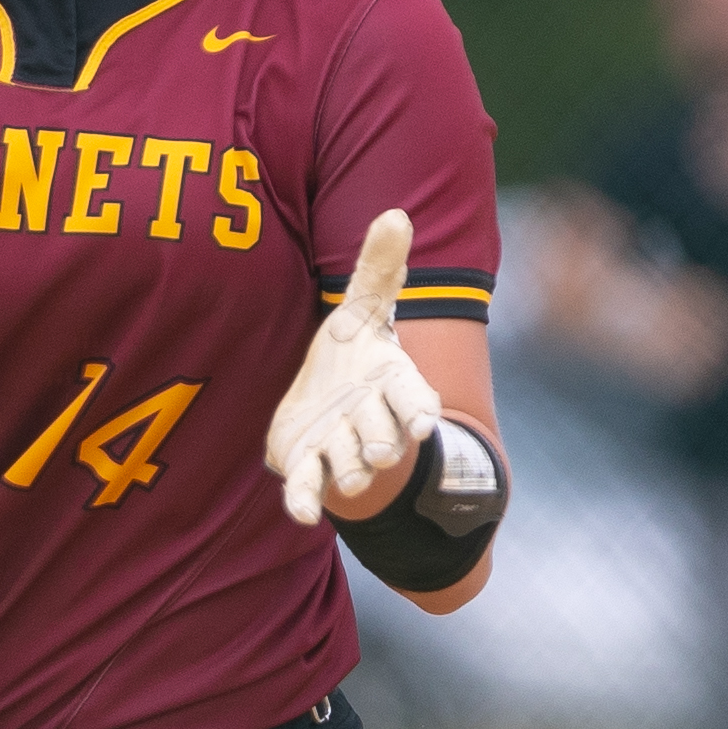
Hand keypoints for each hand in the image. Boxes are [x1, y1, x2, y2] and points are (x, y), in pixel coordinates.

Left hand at [267, 210, 444, 525]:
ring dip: (349, 473)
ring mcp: (341, 448)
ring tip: (346, 480)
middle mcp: (373, 423)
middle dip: (383, 446)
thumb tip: (395, 214)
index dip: (420, 414)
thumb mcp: (363, 310)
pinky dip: (306, 502)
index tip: (426, 424)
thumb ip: (379, 269)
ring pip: (350, 469)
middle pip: (385, 441)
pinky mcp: (309, 466)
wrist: (324, 406)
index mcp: (392, 386)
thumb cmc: (352, 356)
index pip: (415, 402)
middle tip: (380, 449)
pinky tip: (301, 514)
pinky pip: (309, 490)